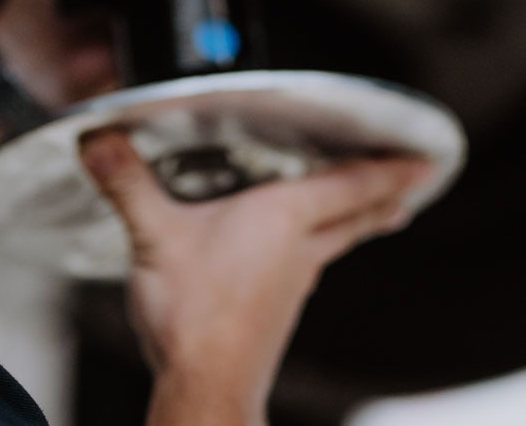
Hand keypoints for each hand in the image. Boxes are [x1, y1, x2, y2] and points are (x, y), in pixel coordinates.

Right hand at [81, 129, 429, 424]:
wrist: (205, 387)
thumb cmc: (193, 316)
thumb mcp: (154, 236)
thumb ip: (126, 183)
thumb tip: (97, 139)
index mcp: (283, 218)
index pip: (351, 185)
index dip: (390, 168)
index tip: (428, 158)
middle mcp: (298, 249)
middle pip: (356, 215)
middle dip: (387, 195)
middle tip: (415, 181)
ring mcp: (291, 283)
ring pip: (336, 241)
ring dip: (357, 221)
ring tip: (378, 212)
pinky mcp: (275, 309)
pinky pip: (308, 265)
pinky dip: (320, 246)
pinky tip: (299, 256)